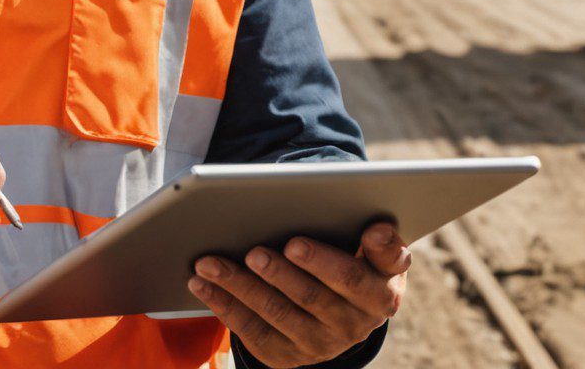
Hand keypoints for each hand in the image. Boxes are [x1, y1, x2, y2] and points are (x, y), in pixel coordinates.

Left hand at [186, 222, 408, 366]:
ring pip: (275, 313)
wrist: (346, 314)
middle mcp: (352, 326)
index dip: (325, 262)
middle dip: (276, 273)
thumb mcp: (379, 256)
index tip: (294, 242)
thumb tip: (379, 228)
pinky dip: (225, 305)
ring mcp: (319, 344)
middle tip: (250, 251)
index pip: (354, 278)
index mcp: (379, 295)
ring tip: (210, 263)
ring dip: (239, 286)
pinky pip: (253, 332)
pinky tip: (203, 285)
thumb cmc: (358, 266)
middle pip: (310, 296)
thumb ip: (381, 243)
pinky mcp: (288, 356)